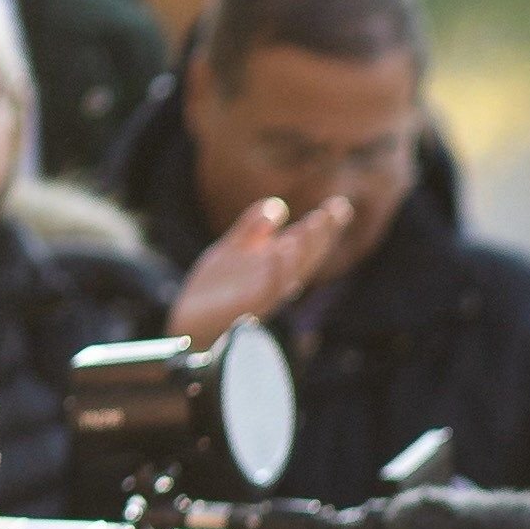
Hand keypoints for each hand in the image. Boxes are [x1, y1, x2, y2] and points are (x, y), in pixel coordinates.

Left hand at [169, 195, 349, 347]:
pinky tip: (278, 250)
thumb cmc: (215, 291)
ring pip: (292, 272)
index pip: (306, 244)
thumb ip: (252, 228)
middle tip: (335, 211)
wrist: (188, 323)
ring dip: (303, 249)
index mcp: (275, 267)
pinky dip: (275, 270)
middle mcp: (276, 282)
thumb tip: (278, 206)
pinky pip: (266, 289)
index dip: (324, 226)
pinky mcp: (247, 308)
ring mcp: (264, 296)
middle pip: (306, 257)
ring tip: (312, 224)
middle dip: (322, 234)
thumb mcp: (233, 249)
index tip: (340, 205)